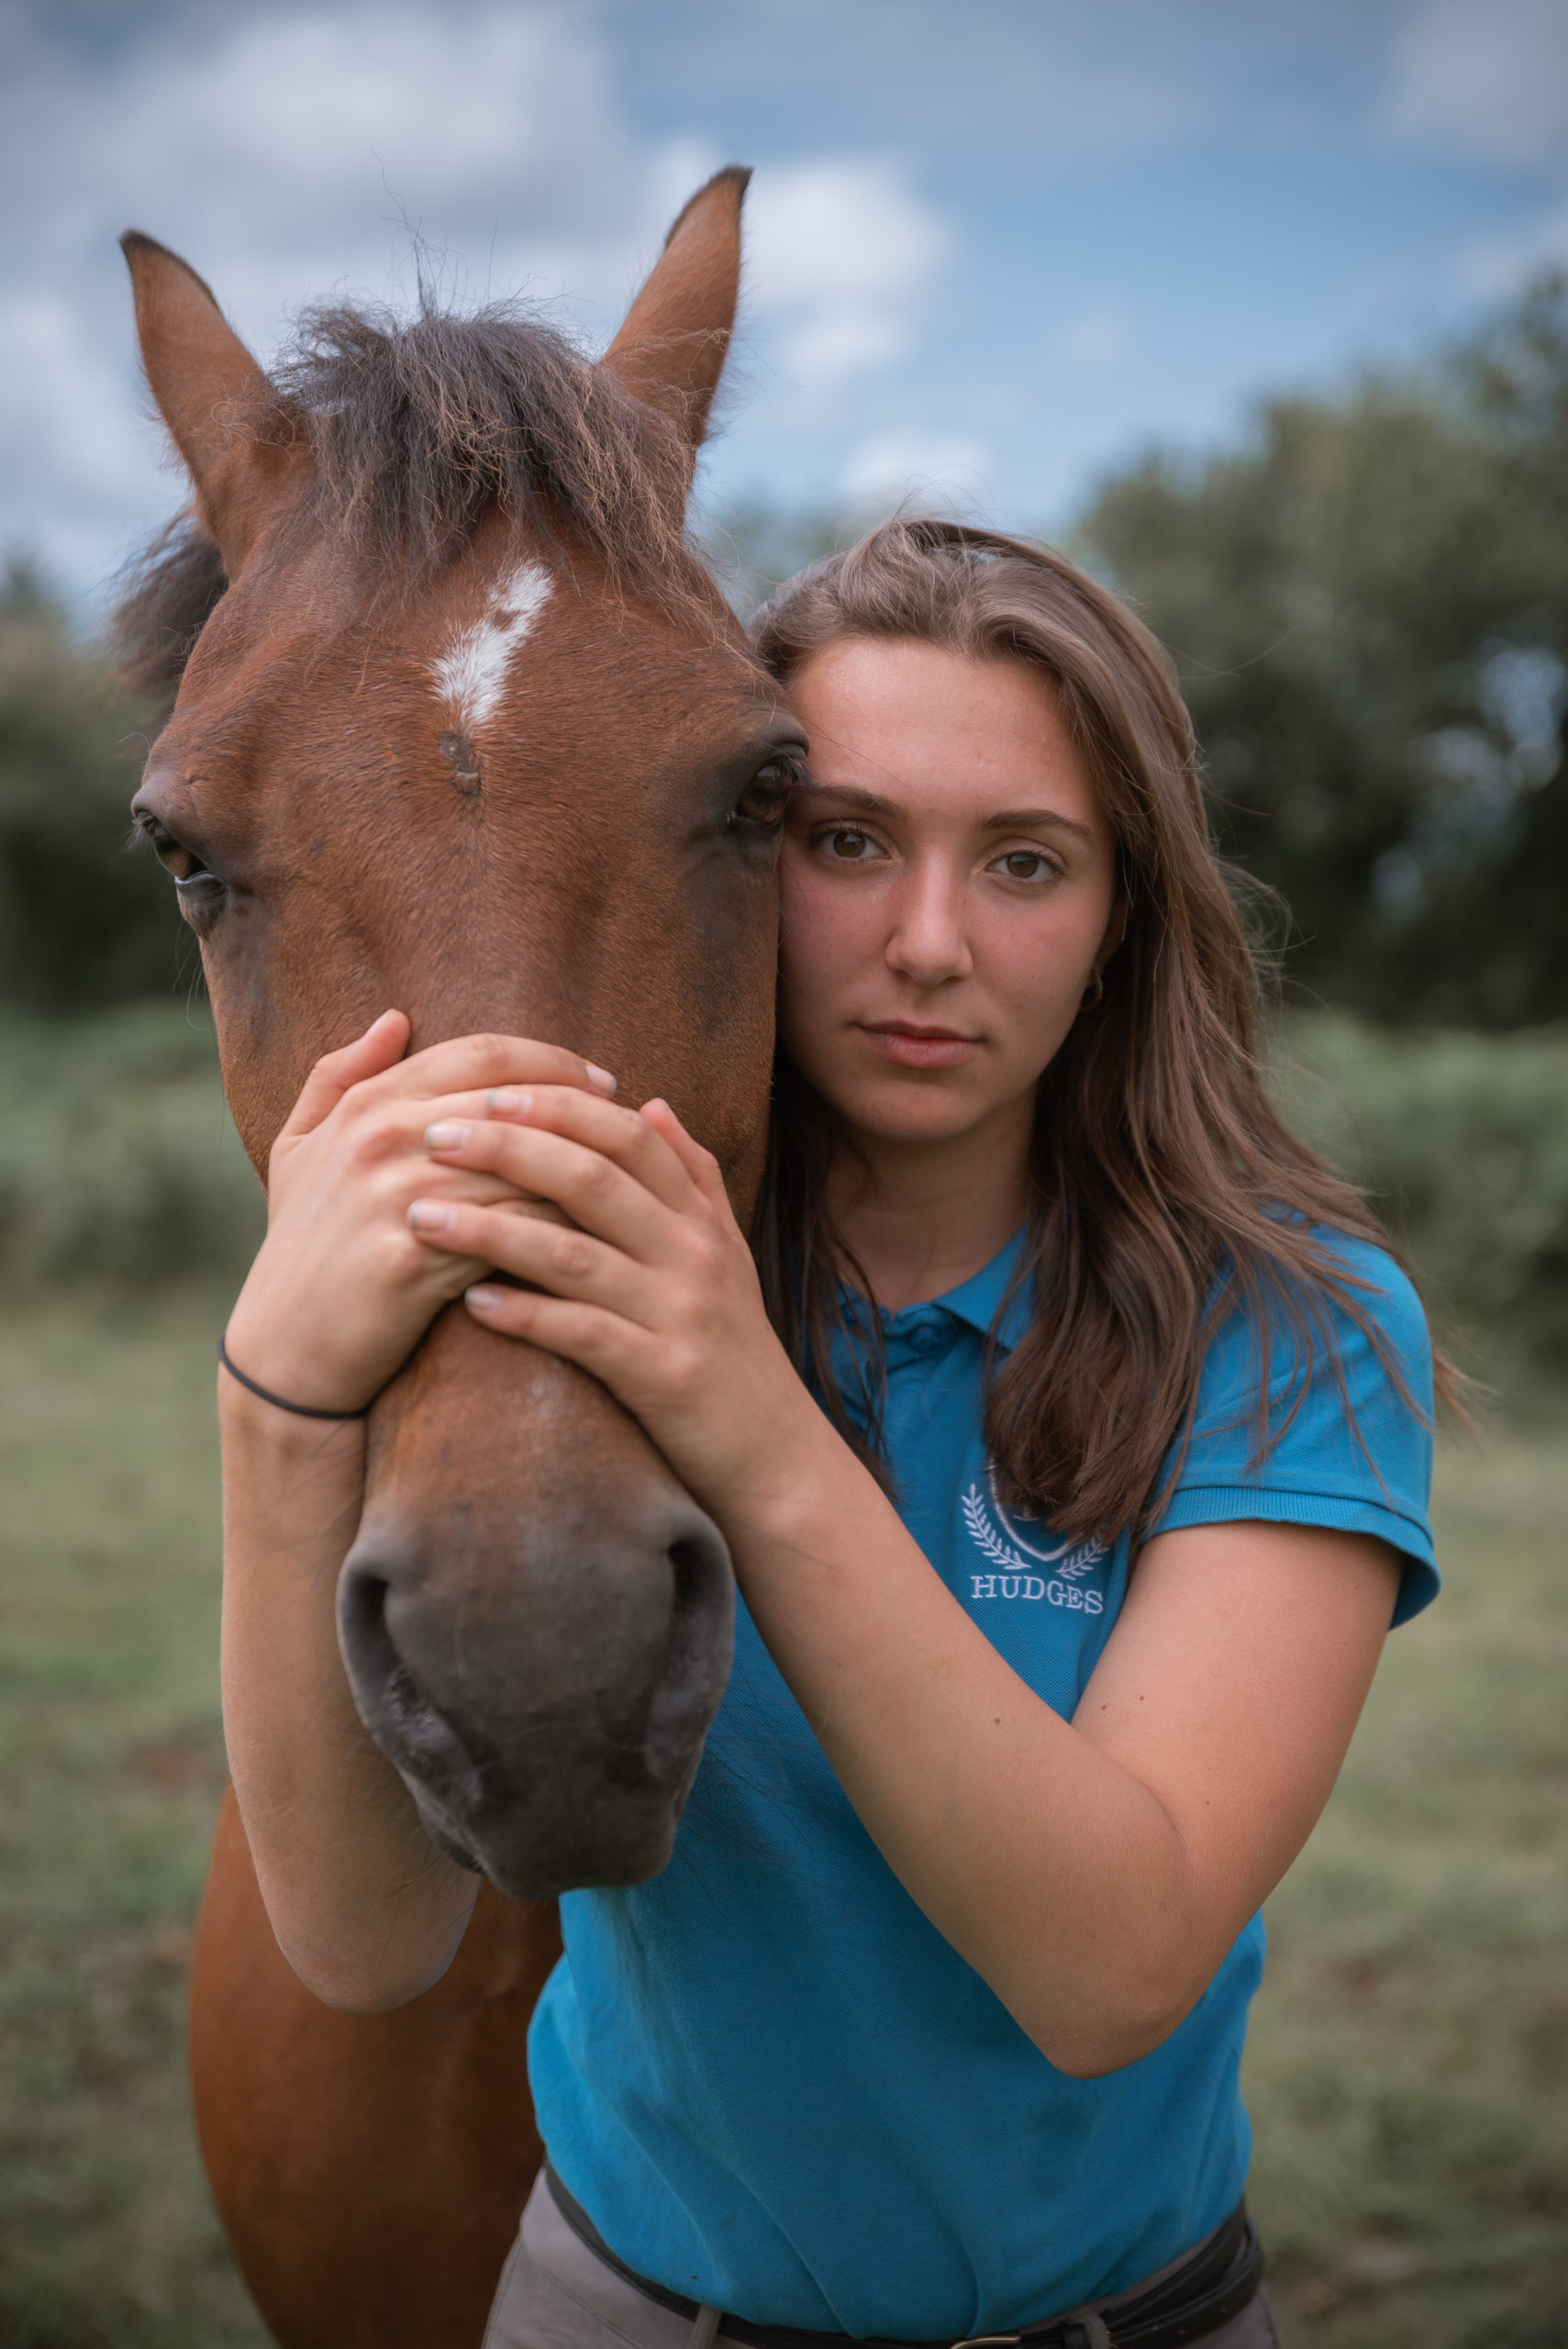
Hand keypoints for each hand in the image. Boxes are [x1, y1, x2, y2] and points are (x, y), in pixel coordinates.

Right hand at [222, 1014, 618, 1416]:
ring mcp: (395, 1196)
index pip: (483, 1054)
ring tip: (625, 1180)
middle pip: (513, 1099)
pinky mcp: (414, 1258)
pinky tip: (596, 1232)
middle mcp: (380, 1138)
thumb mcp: (298, 1149)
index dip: (554, 1059)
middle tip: (631, 1125)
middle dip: (583, 1107)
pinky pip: (512, 1228)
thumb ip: (339, 1076)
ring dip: (583, 1167)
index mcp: (367, 1102)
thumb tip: (394, 1018)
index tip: (603, 1081)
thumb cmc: (302, 1246)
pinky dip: (559, 1225)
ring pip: (522, 1163)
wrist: (285, 1350)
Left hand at [409, 1087, 829, 1523]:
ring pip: (574, 1253)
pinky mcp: (664, 1375)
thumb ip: (693, 1175)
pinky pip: (582, 1334)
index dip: (559, 1106)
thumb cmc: (733, 1348)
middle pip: (592, 1178)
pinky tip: (470, 1301)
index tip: (491, 1091)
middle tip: (435, 1135)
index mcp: (699, 1219)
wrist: (776, 1452)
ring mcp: (680, 1314)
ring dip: (491, 1231)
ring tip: (422, 1216)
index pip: (628, 1135)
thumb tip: (652, 1103)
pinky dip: (525, 1315)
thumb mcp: (728, 1252)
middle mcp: (693, 1254)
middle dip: (508, 1149)